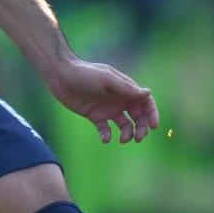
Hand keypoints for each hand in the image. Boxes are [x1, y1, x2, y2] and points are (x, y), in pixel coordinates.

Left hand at [44, 59, 159, 143]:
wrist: (60, 75)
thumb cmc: (84, 73)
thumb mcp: (106, 79)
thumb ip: (126, 88)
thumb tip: (148, 93)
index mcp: (125, 88)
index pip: (145, 102)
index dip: (152, 113)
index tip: (153, 125)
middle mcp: (120, 100)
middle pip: (138, 117)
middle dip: (142, 128)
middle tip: (139, 138)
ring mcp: (108, 109)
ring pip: (125, 126)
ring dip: (127, 134)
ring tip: (122, 139)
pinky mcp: (95, 117)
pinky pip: (106, 130)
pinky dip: (107, 136)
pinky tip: (105, 138)